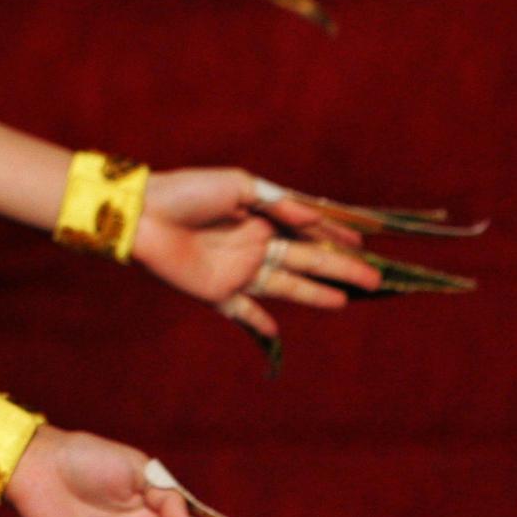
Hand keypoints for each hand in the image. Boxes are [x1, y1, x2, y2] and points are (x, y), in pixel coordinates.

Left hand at [132, 168, 381, 340]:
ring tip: (344, 300)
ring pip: (286, 286)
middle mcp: (254, 244)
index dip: (336, 235)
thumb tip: (313, 220)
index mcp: (261, 215)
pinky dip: (258, 323)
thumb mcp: (238, 185)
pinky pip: (242, 312)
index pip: (308, 229)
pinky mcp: (217, 293)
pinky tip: (274, 332)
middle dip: (339, 268)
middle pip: (306, 260)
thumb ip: (278, 203)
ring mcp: (237, 270)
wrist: (142, 214)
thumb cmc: (188, 192)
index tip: (364, 243)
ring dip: (314, 294)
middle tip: (374, 278)